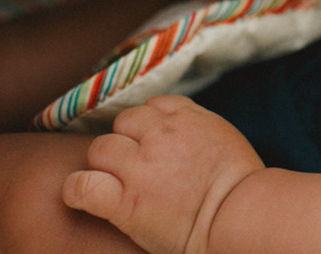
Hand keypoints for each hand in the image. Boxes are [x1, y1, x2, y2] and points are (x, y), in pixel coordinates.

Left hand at [63, 95, 263, 253]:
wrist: (241, 215)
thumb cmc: (243, 185)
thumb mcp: (225, 137)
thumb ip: (198, 127)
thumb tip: (181, 131)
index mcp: (188, 118)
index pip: (153, 106)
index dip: (149, 125)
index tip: (154, 142)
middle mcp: (160, 136)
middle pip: (124, 123)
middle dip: (127, 141)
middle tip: (136, 166)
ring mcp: (140, 168)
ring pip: (100, 149)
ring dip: (104, 164)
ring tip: (115, 182)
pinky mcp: (126, 203)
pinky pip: (82, 187)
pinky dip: (77, 191)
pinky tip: (83, 196)